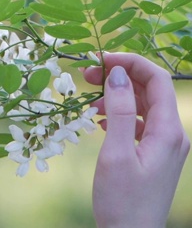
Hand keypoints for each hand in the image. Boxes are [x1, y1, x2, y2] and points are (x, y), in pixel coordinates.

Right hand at [83, 53, 188, 227]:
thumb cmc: (122, 200)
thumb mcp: (116, 154)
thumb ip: (120, 111)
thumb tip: (119, 74)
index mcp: (168, 131)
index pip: (157, 80)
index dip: (130, 63)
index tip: (99, 59)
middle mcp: (172, 134)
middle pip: (150, 90)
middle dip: (120, 77)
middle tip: (86, 75)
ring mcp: (164, 145)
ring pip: (143, 106)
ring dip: (117, 96)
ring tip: (89, 101)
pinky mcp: (154, 155)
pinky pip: (139, 123)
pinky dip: (120, 114)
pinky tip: (100, 120)